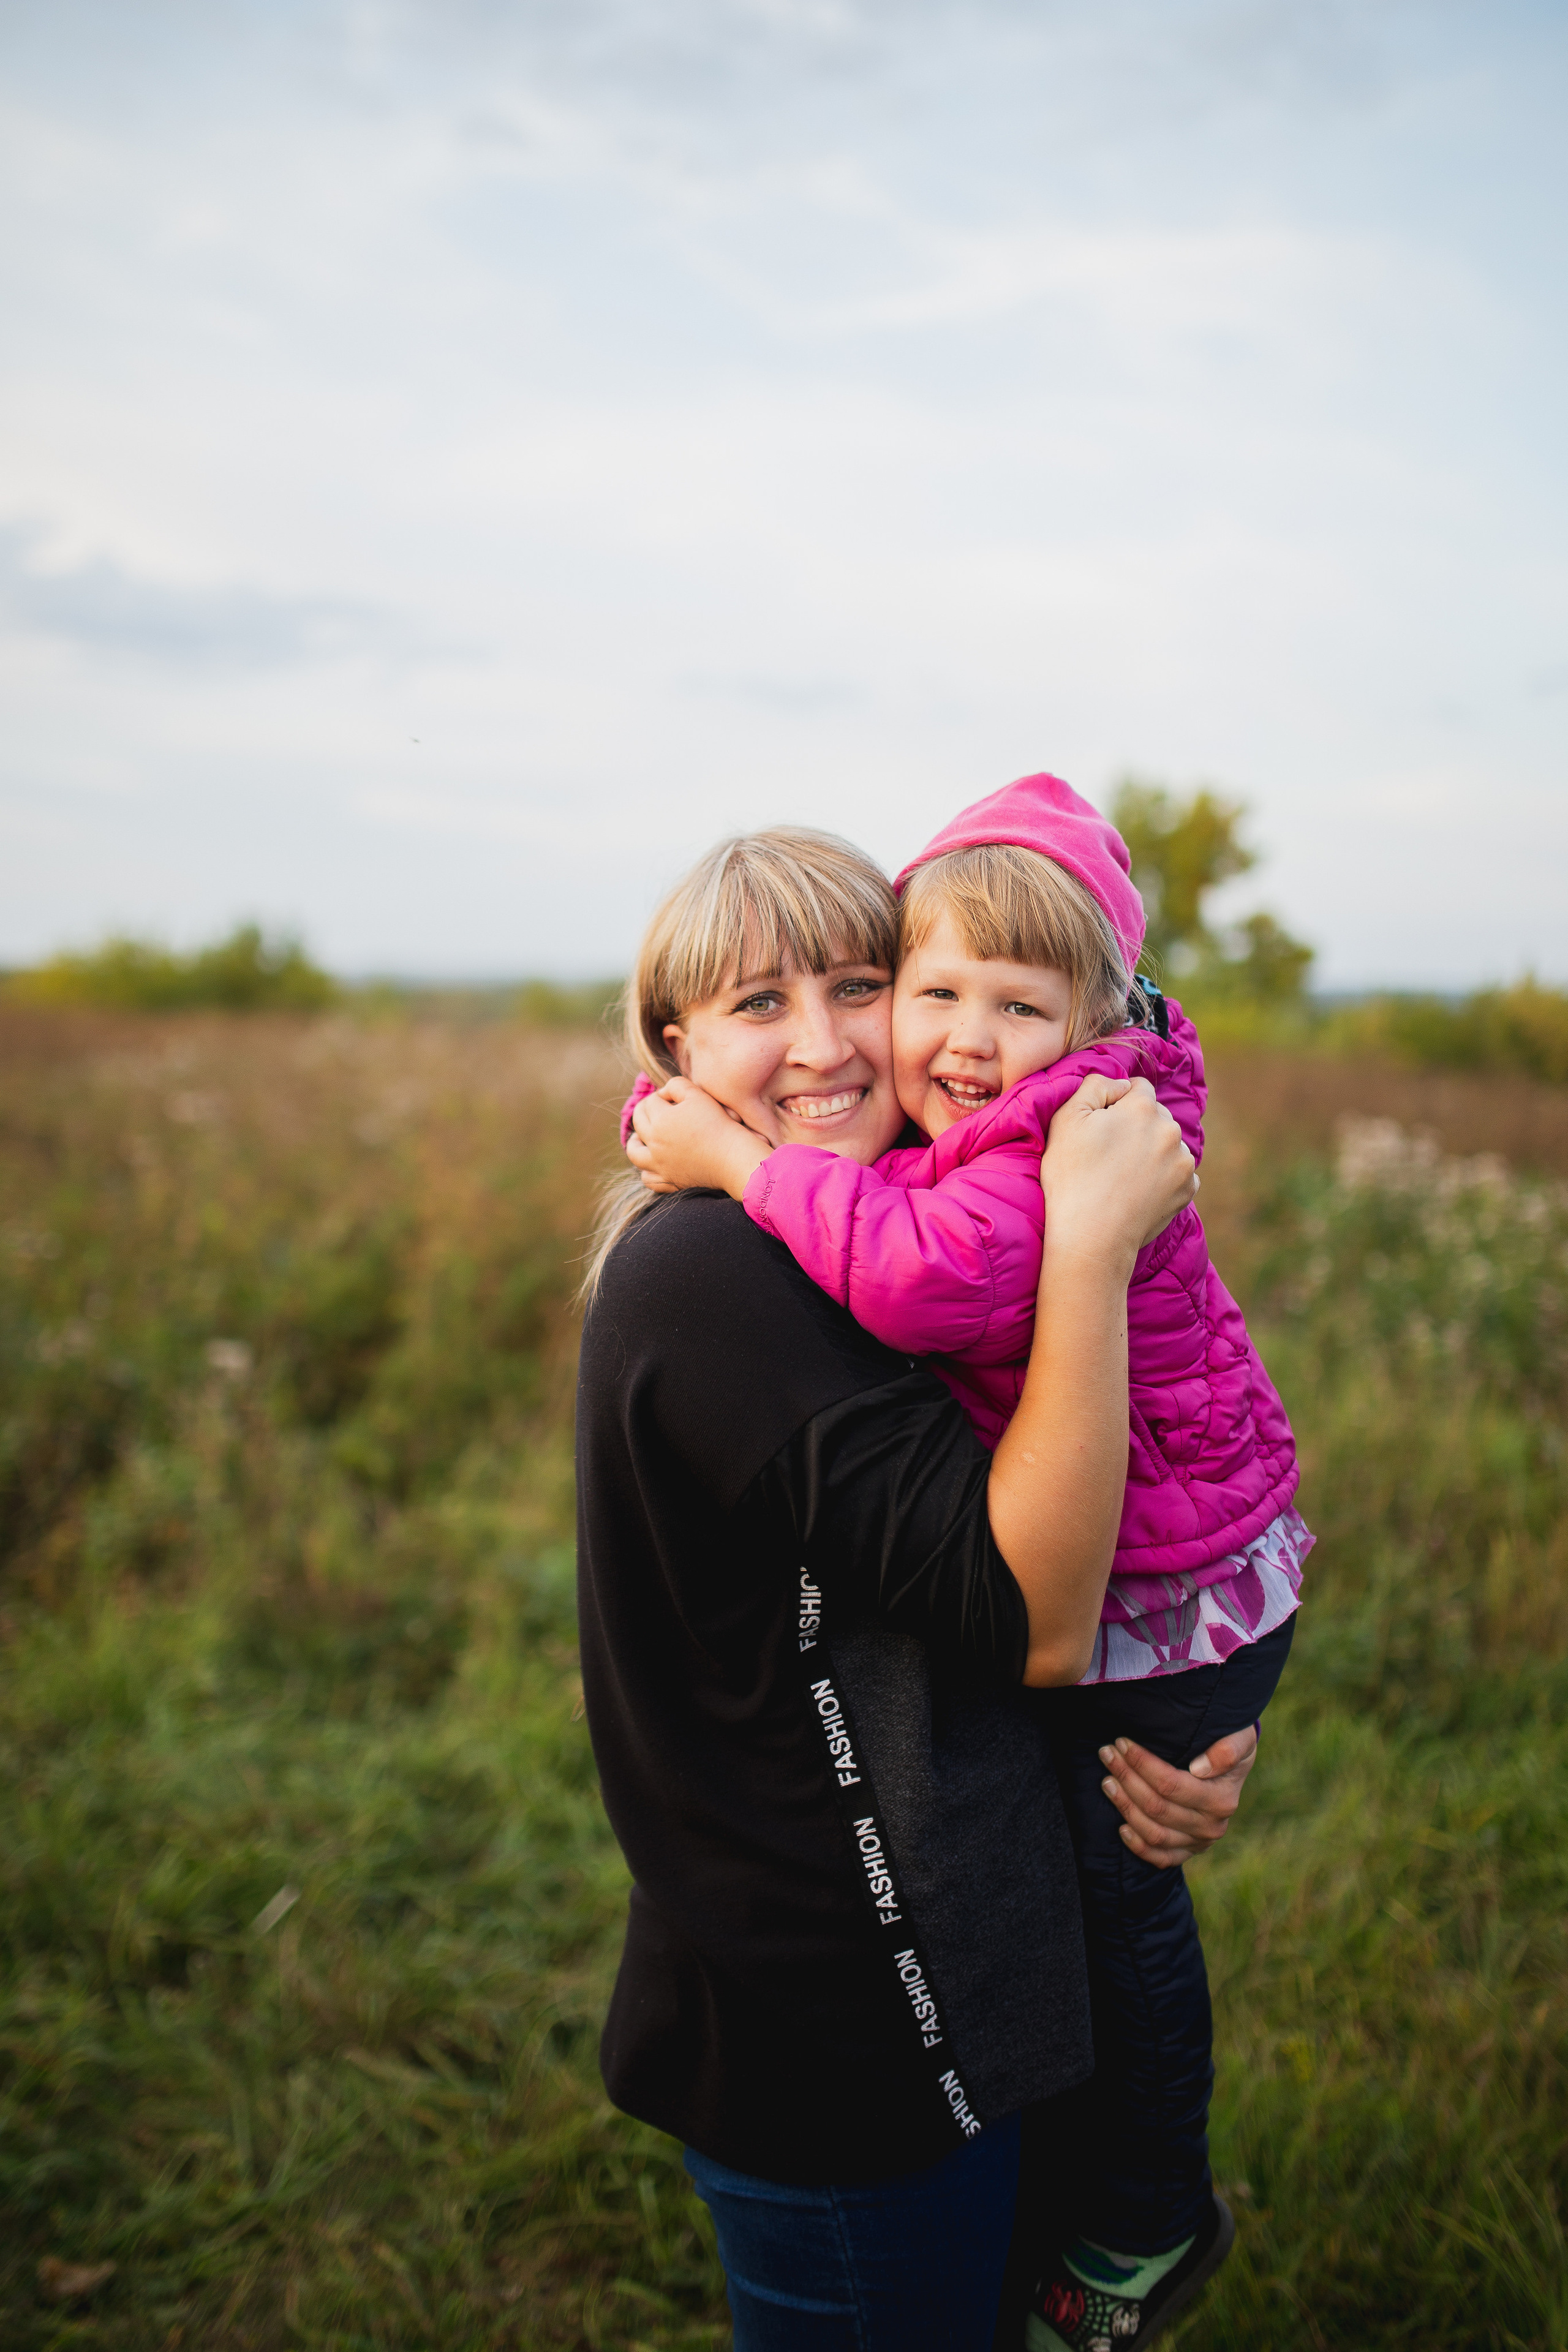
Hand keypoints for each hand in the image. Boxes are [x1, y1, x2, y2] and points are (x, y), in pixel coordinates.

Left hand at [626, 1075, 771, 1197]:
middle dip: (644, 1111)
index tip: (673, 1097)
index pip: (650, 1101)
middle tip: (656, 1109)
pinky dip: (646, 1170)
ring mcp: (658, 1164)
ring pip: (634, 1152)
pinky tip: (654, 1163)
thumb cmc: (718, 1124)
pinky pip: (647, 1178)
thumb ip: (676, 1086)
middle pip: (638, 1121)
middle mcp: (653, 1142)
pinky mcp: (668, 1181)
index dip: (661, 1095)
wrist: (732, 1157)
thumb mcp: (698, 1095)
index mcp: (660, 1119)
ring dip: (635, 1141)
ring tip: (641, 1137)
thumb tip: (663, 1092)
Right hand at [1041, 1074, 1197, 1261]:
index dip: (1116, 1104)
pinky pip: (1179, 1172)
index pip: (1137, 1087)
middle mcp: (1170, 1129)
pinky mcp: (1187, 1189)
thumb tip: (1120, 1084)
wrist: (1091, 1237)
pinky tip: (1139, 1190)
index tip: (1101, 1127)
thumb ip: (1095, 1085)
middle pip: (1155, 1115)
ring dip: (1152, 1151)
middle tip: (1108, 1155)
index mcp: (1143, 1107)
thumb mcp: (1067, 1118)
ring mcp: (1182, 1161)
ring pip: (1168, 1144)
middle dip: (1137, 1126)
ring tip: (1123, 1176)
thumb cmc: (1072, 1177)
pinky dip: (1163, 1177)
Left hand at [1096, 1724, 1257, 1867]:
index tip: (1122, 1743)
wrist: (1234, 1766)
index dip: (1142, 1764)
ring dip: (1125, 1806)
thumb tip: (1201, 1768)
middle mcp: (1211, 1826)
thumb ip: (1228, 1749)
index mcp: (1221, 1800)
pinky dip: (1138, 1846)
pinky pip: (1160, 1857)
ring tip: (1107, 1780)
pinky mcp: (1188, 1852)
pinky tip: (1121, 1827)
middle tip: (1107, 1753)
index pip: (1171, 1784)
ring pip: (1153, 1832)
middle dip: (1126, 1777)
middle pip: (1157, 1807)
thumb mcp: (1240, 1738)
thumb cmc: (1229, 1744)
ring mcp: (1199, 1843)